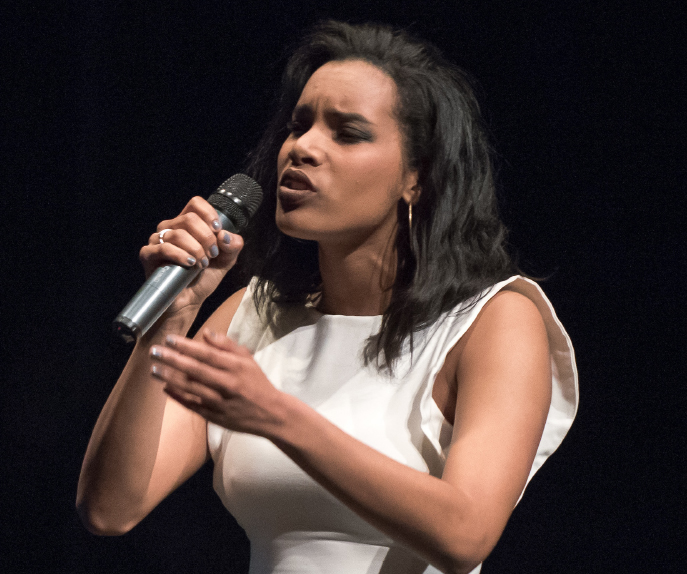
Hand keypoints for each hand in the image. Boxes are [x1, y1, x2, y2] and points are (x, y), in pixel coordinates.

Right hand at [139, 197, 243, 313]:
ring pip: (178, 234)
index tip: (217, 230)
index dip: (209, 214)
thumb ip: (233, 245)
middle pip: (189, 219)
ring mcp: (158, 240)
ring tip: (201, 264)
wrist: (189, 301)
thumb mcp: (226, 260)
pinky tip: (190, 264)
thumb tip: (225, 235)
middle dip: (206, 238)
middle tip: (211, 254)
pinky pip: (163, 248)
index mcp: (188, 224)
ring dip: (196, 250)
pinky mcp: (148, 254)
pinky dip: (181, 255)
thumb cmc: (203, 278)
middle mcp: (171, 228)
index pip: (195, 204)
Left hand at [149, 330, 285, 435]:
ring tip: (154, 369)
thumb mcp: (247, 360)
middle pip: (195, 370)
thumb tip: (206, 332)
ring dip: (170, 378)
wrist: (271, 414)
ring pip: (191, 388)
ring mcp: (220, 402)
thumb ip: (227, 345)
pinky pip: (192, 405)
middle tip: (154, 351)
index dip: (187, 346)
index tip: (169, 339)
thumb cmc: (257, 383)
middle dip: (172, 360)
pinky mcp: (215, 417)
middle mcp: (227, 383)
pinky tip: (165, 388)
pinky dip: (178, 396)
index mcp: (236, 367)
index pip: (207, 354)